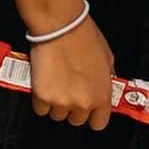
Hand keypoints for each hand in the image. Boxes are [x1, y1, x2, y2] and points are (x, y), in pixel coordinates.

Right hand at [29, 14, 114, 129]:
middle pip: (77, 120)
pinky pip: (41, 108)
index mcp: (101, 95)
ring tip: (58, 81)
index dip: (94, 114)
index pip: (99, 124)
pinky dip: (42, 99)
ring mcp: (61, 102)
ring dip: (57, 103)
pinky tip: (46, 82)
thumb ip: (106, 78)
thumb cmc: (85, 37)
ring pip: (58, 115)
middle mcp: (82, 103)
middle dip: (74, 106)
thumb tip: (104, 87)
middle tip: (71, 87)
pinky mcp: (42, 98)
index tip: (90, 107)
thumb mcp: (107, 57)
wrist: (61, 25)